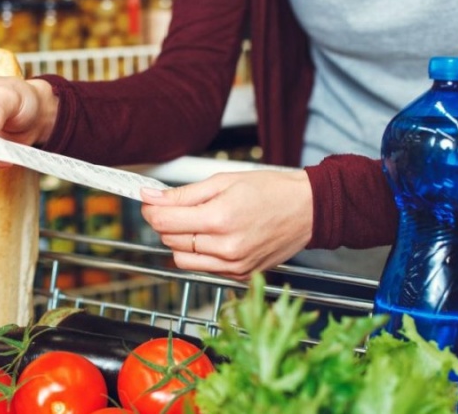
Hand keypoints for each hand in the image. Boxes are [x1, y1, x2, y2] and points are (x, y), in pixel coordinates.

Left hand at [140, 170, 313, 279]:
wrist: (307, 210)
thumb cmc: (272, 191)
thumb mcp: (223, 181)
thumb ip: (183, 193)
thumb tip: (151, 196)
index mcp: (219, 219)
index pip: (163, 221)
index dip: (151, 208)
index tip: (150, 200)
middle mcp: (225, 247)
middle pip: (169, 239)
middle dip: (167, 221)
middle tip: (178, 206)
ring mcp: (233, 265)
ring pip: (181, 258)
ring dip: (181, 240)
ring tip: (200, 222)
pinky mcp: (239, 275)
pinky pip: (202, 268)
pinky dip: (200, 253)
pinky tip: (215, 237)